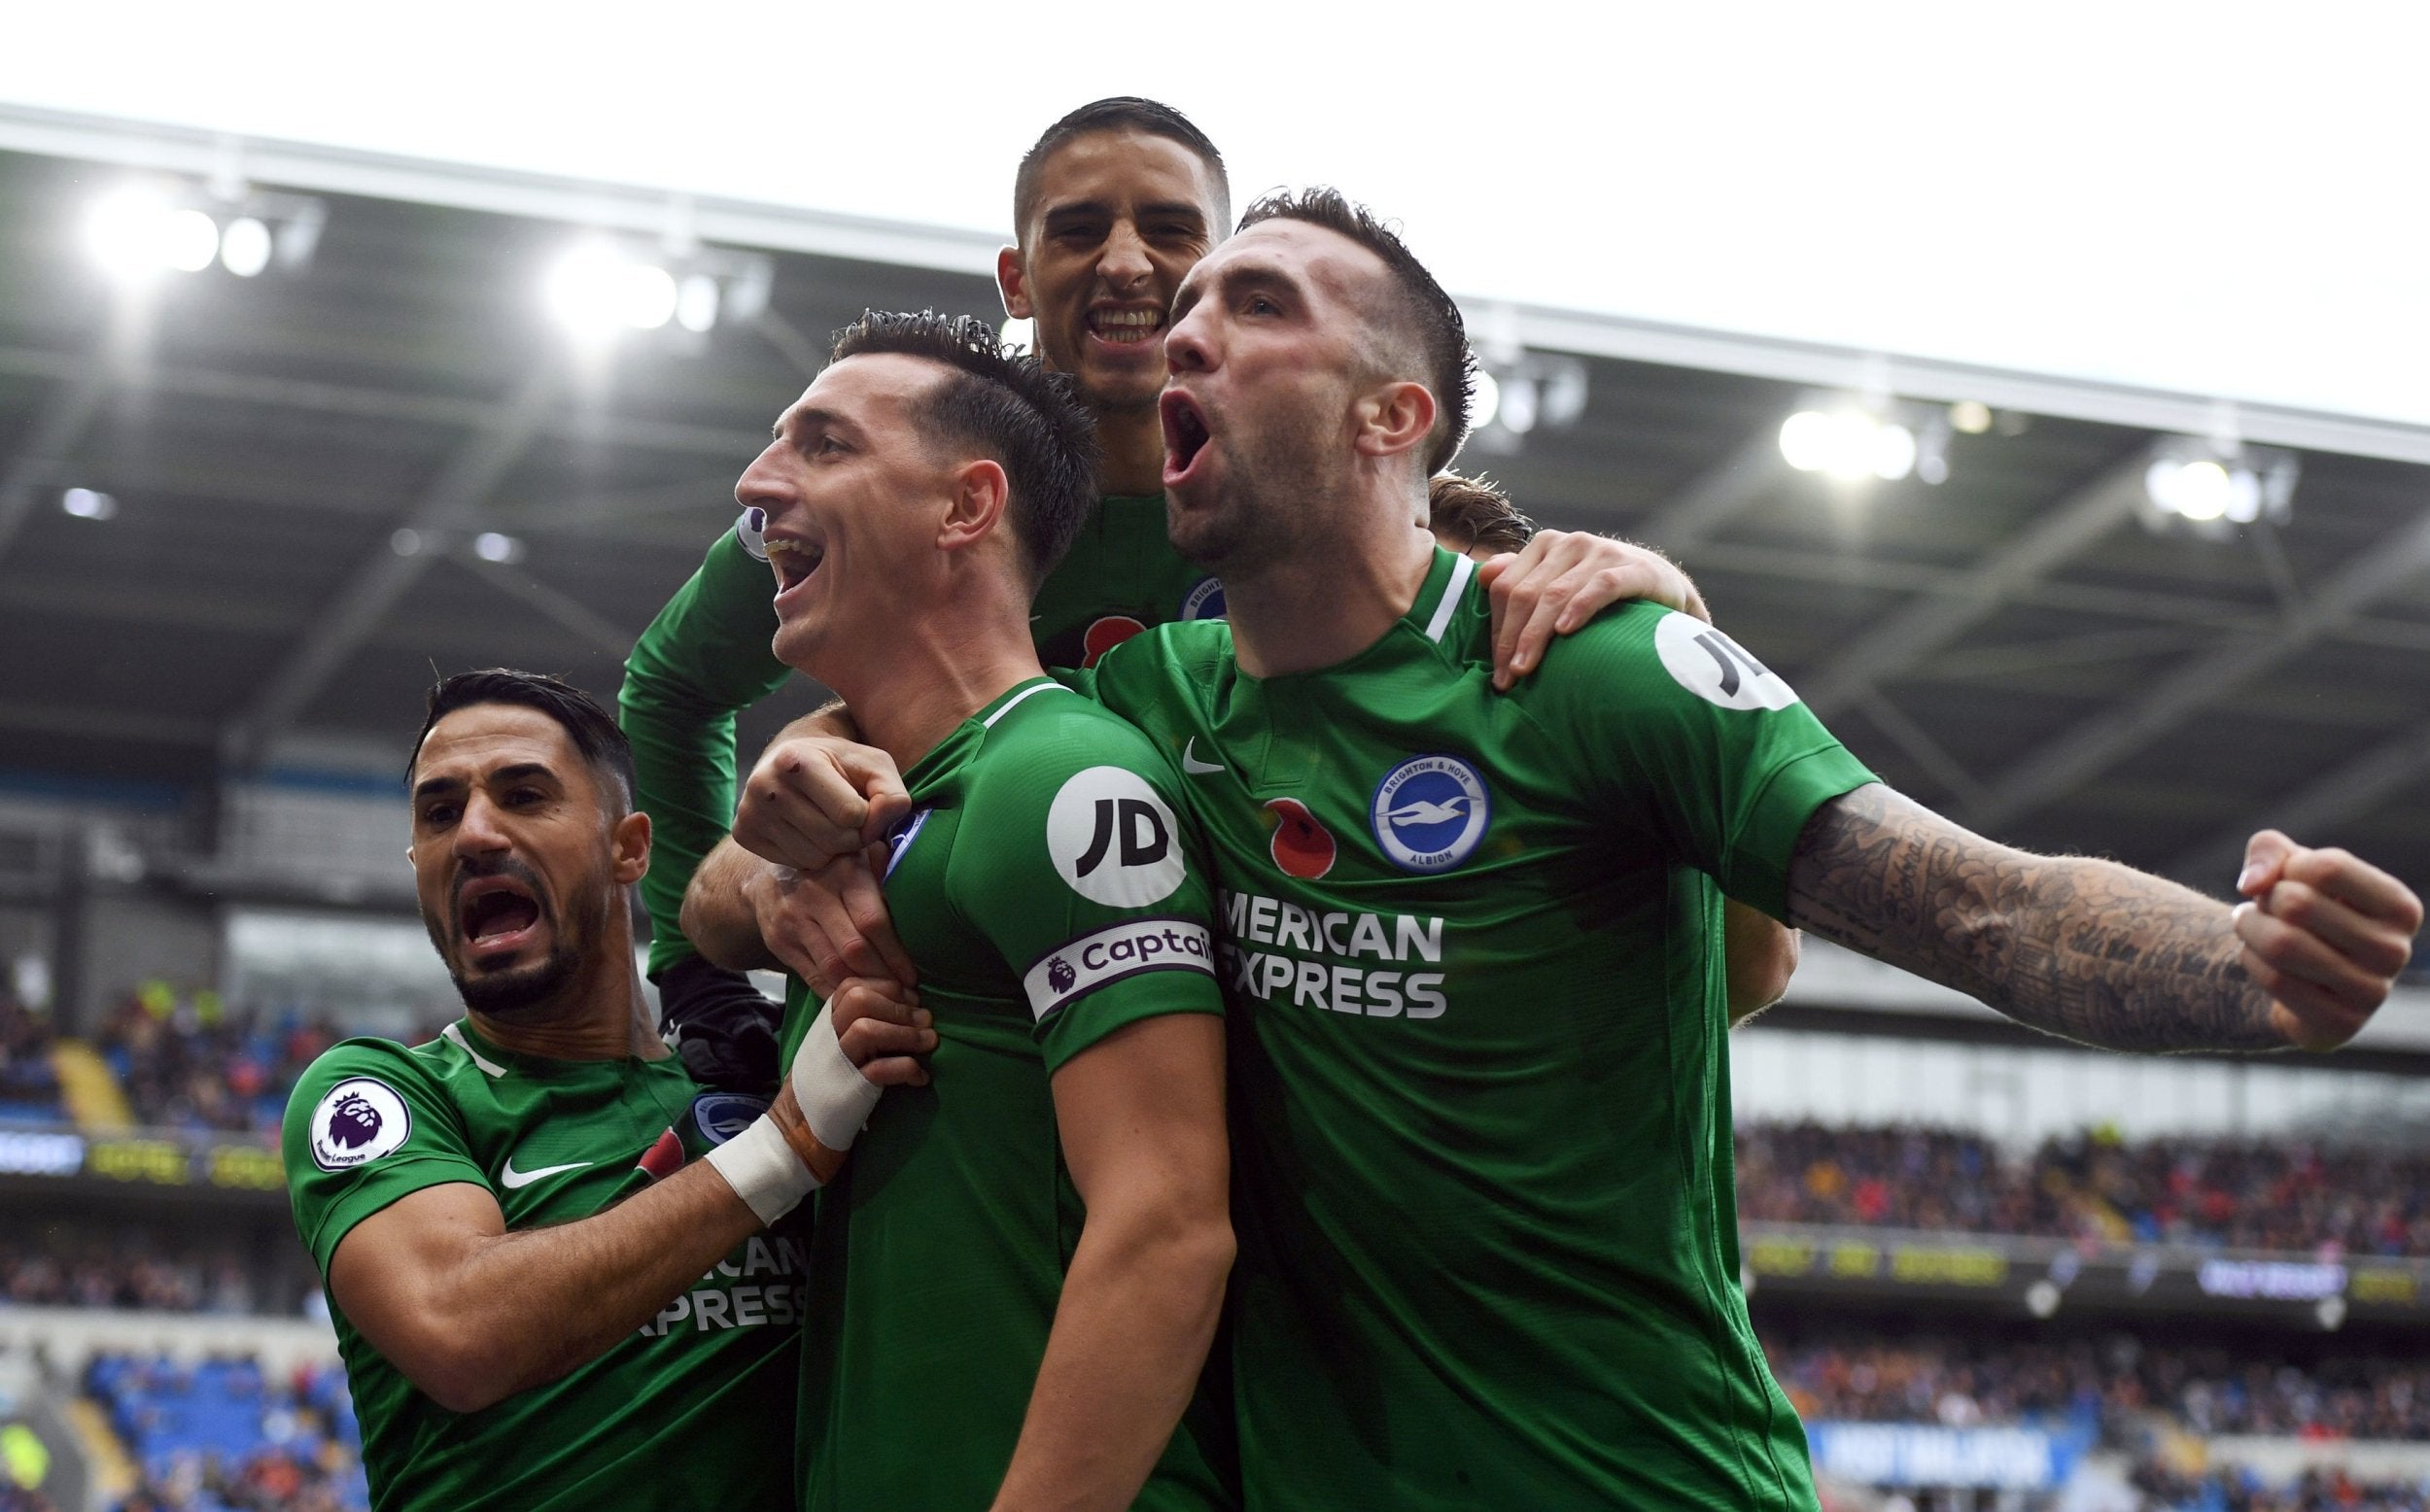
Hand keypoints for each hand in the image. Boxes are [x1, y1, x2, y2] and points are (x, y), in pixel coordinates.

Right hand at [734, 734, 909, 869]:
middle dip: (851, 835)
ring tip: (827, 823)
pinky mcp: (742, 833)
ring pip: (814, 857)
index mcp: (795, 760)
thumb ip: (891, 795)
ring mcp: (749, 810)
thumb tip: (876, 827)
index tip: (858, 802)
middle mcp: (764, 784)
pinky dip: (810, 855)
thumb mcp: (875, 767)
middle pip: (833, 839)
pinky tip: (807, 832)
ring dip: (833, 849)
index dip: (866, 815)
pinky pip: (794, 864)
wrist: (794, 761)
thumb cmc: (841, 765)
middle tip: (846, 819)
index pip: (851, 814)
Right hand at [742, 849, 917, 1000]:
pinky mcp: (779, 943)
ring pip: (832, 967)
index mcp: (844, 873)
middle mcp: (815, 895)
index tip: (913, 975)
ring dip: (862, 989)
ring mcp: (793, 921)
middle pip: (854, 949)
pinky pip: (812, 976)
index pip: (872, 921)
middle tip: (904, 995)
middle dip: (883, 977)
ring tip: (885, 1001)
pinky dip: (836, 993)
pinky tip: (855, 999)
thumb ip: (887, 871)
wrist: (764, 874)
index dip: (895, 954)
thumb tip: (923, 895)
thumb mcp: (859, 855)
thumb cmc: (829, 867)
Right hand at [829, 976, 934, 1087]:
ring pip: (865, 1030)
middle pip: (858, 1000)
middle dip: (899, 1007)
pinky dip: (906, 1068)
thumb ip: (868, 1020)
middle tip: (926, 1020)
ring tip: (929, 1042)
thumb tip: (913, 1003)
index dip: (888, 988)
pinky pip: (878, 1070)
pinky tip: (920, 1076)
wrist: (809, 1123)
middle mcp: (828, 1037)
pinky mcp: (848, 1090)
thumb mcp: (845, 1044)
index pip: (852, 987)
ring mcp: (836, 1062)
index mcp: (828, 1022)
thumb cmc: (837, 1080)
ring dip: (906, 1033)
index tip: (912, 1000)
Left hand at [1478, 530, 1708, 689]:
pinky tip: (1565, 632)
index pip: (1505, 587)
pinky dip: (1579, 608)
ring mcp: (1602, 552)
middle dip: (1512, 639)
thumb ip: (1523, 578)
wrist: (1665, 587)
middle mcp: (1570, 543)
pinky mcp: (1633, 568)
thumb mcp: (1561, 582)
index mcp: (1545, 545)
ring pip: (1555, 594)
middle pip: (1525, 594)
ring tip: (1525, 669)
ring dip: (1536, 635)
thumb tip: (1482, 575)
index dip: (1497, 629)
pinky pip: (1599, 587)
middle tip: (1507, 678)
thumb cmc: (1603, 592)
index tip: (1497, 670)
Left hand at [2232, 829, 2422, 1050]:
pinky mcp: (2341, 1023)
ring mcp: (2372, 992)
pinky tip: (2254, 956)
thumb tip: (2253, 884)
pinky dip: (2250, 960)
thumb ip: (2269, 849)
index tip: (2284, 879)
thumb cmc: (2302, 910)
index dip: (2288, 867)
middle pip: (2297, 905)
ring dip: (2248, 928)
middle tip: (2260, 906)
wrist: (2299, 975)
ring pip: (2282, 944)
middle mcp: (2395, 951)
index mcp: (2400, 907)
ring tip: (2246, 924)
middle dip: (2263, 900)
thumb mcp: (2289, 866)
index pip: (2328, 867)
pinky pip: (2275, 980)